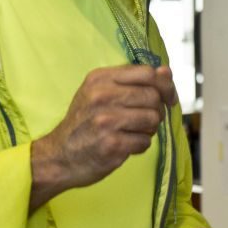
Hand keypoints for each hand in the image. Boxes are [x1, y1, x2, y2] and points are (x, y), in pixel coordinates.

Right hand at [29, 65, 176, 208]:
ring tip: (133, 132)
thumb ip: (133, 81)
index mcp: (100, 78)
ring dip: (149, 129)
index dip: (165, 86)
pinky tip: (126, 145)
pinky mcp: (111, 144)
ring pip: (152, 119)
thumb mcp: (101, 93)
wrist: (59, 156)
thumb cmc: (84, 122)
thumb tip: (166, 72)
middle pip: (153, 97)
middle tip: (145, 120)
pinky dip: (140, 145)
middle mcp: (101, 95)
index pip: (147, 73)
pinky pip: (145, 141)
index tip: (168, 98)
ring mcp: (105, 120)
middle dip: (157, 111)